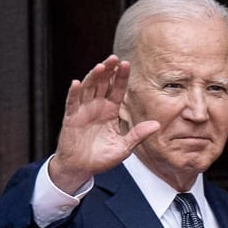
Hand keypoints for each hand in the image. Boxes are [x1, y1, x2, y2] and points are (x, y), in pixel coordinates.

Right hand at [48, 55, 161, 192]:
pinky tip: (76, 83)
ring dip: (93, 77)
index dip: (121, 77)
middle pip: (103, 83)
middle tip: (114, 58)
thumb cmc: (101, 158)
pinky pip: (71, 103)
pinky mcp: (71, 118)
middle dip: (108, 70)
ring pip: (88, 88)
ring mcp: (83, 111)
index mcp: (110, 111)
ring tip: (100, 66)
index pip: (117, 90)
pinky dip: (73, 93)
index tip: (126, 64)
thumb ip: (137, 135)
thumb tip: (156, 125)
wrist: (81, 169)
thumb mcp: (123, 147)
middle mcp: (97, 107)